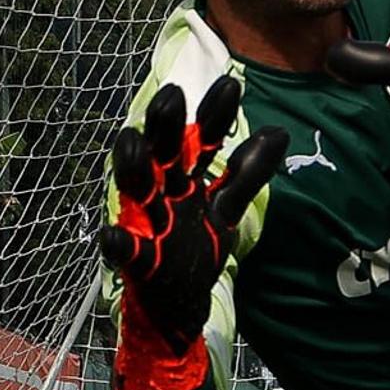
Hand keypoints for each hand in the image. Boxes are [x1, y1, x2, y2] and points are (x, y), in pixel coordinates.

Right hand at [99, 76, 284, 389]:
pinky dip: (117, 244)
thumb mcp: (225, 208)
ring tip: (132, 143)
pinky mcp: (137, 260)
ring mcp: (146, 222)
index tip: (231, 85)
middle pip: (161, 150)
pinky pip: (124, 250)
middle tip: (171, 94)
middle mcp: (162, 191)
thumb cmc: (195, 245)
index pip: (200, 138)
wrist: (177, 304)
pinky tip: (111, 236)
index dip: (214, 114)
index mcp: (185, 177)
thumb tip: (278, 133)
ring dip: (132, 166)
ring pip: (135, 188)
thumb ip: (247, 174)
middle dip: (163, 124)